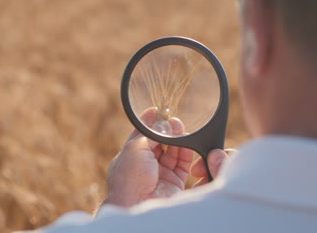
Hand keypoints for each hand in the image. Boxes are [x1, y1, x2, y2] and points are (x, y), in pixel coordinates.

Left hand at [103, 108, 234, 207]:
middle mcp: (146, 165)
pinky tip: (187, 141)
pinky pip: (183, 165)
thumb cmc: (129, 176)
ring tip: (181, 128)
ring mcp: (160, 174)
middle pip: (160, 143)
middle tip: (174, 120)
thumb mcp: (135, 148)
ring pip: (173, 152)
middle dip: (167, 130)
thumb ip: (150, 134)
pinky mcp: (174, 183)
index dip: (150, 123)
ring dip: (178, 139)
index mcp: (132, 156)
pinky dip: (187, 152)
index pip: (142, 135)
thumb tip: (162, 123)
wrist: (137, 204)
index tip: (157, 111)